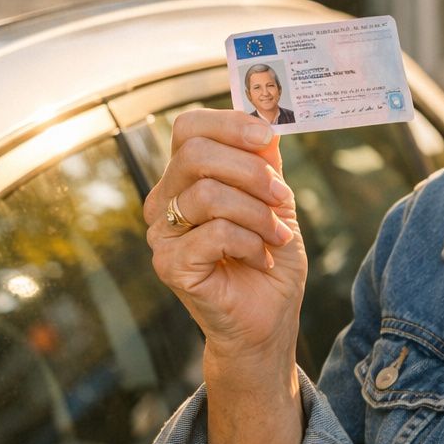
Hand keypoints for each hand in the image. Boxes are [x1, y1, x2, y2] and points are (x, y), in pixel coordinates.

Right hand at [144, 110, 307, 385]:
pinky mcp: (170, 265)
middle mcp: (164, 201)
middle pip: (195, 155)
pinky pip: (214, 234)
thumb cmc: (268, 257)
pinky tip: (262, 258)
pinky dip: (250, 243)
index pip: (188, 128)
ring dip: (257, 213)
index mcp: (184, 178)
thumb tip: (264, 124)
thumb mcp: (275, 200)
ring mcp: (162, 234)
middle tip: (282, 198)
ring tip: (277, 235)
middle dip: (251, 172)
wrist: (267, 319)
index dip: (228, 124)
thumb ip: (266, 163)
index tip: (267, 137)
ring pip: (208, 195)